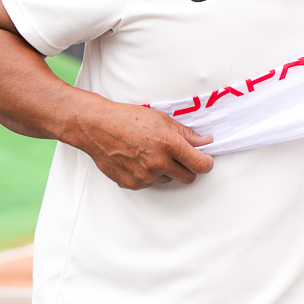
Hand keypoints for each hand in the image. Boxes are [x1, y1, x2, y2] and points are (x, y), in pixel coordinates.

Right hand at [61, 96, 214, 189]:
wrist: (96, 127)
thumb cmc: (128, 119)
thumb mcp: (162, 119)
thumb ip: (186, 134)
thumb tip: (205, 142)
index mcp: (169, 145)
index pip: (201, 165)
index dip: (206, 163)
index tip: (206, 160)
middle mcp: (157, 163)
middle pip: (188, 177)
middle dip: (188, 168)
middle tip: (179, 156)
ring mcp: (144, 176)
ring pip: (168, 180)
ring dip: (166, 170)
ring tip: (151, 153)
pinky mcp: (131, 184)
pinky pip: (150, 184)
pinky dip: (149, 175)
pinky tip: (138, 160)